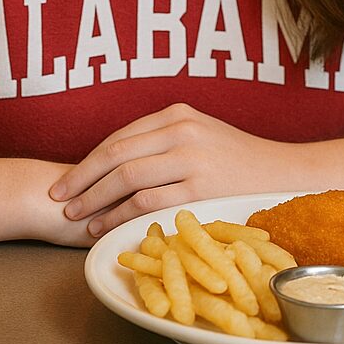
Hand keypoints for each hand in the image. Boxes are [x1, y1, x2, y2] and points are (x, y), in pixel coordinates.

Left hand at [48, 104, 300, 237]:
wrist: (285, 175)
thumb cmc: (239, 161)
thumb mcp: (201, 136)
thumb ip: (164, 141)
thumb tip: (118, 163)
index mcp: (178, 115)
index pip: (120, 137)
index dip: (88, 161)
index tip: (67, 180)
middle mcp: (182, 131)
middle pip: (116, 155)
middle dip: (81, 179)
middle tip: (58, 198)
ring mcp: (191, 158)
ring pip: (127, 178)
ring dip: (96, 200)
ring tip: (77, 217)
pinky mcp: (200, 188)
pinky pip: (148, 202)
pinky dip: (120, 216)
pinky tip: (106, 228)